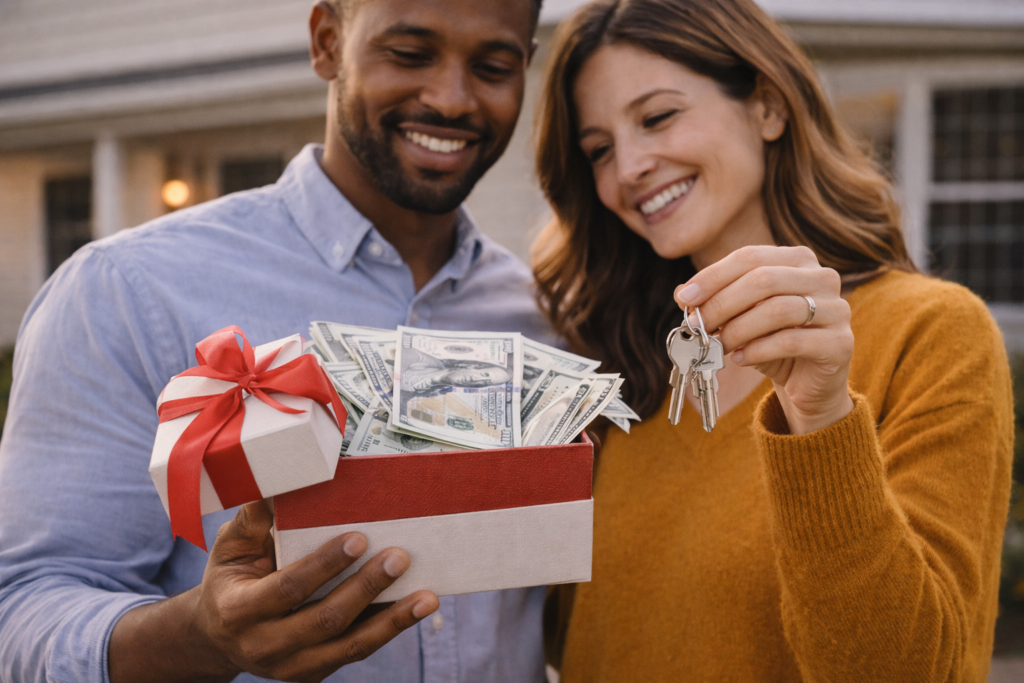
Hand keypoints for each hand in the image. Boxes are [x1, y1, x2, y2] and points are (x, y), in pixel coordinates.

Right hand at [110, 501, 438, 682]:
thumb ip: (254, 519)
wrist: (220, 637)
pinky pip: (356, 652)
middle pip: (325, 619)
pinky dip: (389, 631)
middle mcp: (264, 645)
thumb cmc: (231, 578)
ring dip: (393, 620)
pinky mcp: (314, 674)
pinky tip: (417, 610)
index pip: (288, 588)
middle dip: (366, 587)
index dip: (324, 565)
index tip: (359, 538)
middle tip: (400, 556)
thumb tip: (285, 478)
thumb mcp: (229, 547)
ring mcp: (291, 667)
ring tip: (427, 597)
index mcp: (239, 610)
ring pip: (349, 646)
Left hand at [675, 245, 853, 433]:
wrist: (806, 383)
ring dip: (738, 329)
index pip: (750, 257)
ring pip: (778, 310)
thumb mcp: (740, 317)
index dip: (713, 276)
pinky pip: (792, 341)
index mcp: (798, 260)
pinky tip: (739, 359)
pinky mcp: (841, 343)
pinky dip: (758, 350)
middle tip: (697, 326)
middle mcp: (823, 277)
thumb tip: (681, 293)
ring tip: (718, 345)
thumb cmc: (770, 342)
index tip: (684, 298)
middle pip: (763, 280)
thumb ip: (715, 301)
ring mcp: (837, 309)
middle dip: (722, 304)